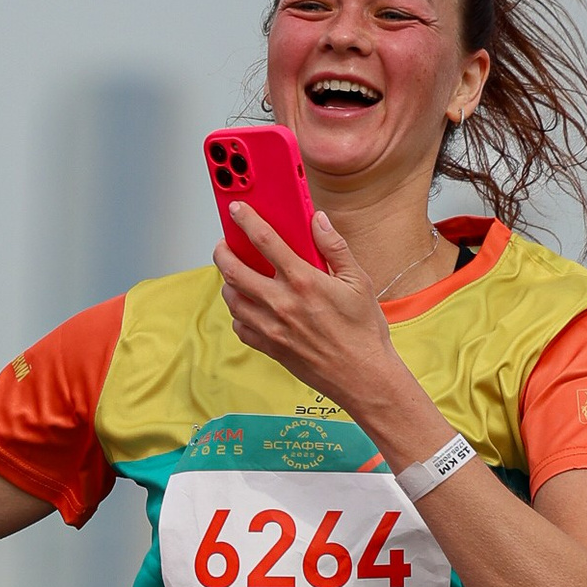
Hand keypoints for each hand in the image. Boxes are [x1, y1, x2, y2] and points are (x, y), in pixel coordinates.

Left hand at [213, 201, 423, 440]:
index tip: (236, 209)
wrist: (362, 376)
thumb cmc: (364, 330)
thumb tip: (318, 220)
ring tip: (235, 274)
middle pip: (234, 270)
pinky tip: (248, 306)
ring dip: (228, 283)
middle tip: (224, 245)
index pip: (266, 240)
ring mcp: (272, 327)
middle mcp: (282, 303)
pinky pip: (240, 327)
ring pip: (232, 299)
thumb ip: (335, 247)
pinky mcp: (270, 347)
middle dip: (223, 252)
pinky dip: (238, 314)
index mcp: (304, 280)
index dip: (246, 220)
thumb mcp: (359, 281)